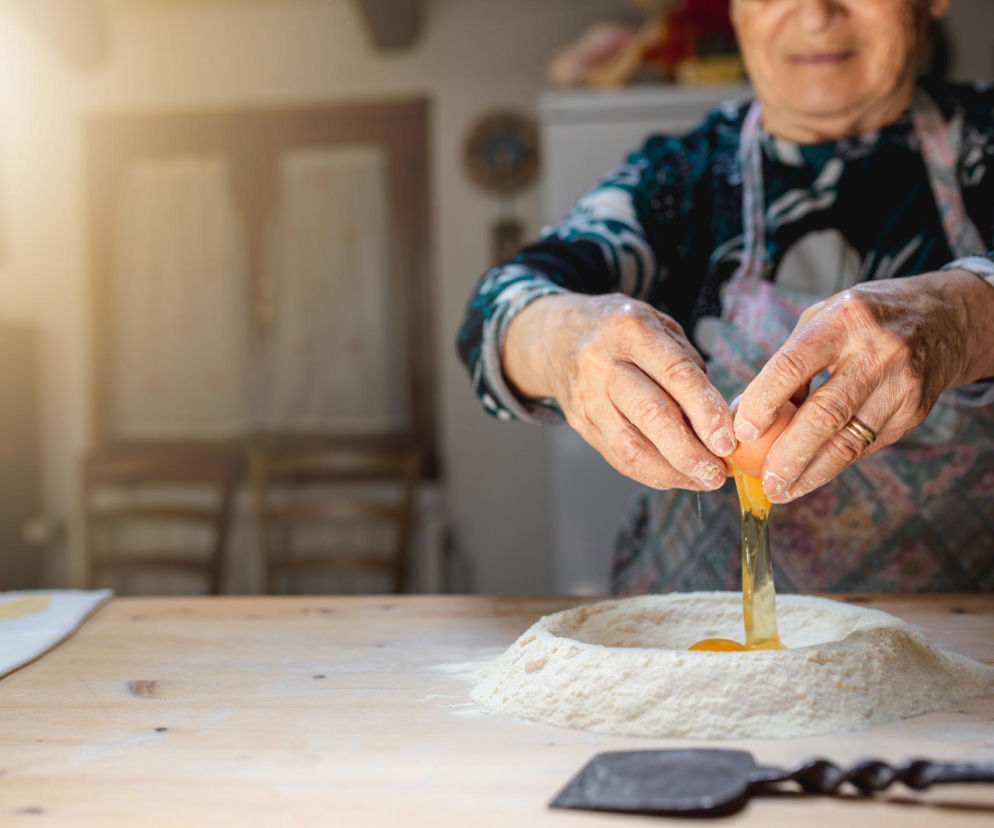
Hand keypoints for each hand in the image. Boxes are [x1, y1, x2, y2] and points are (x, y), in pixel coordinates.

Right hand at [503, 293, 734, 489]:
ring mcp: (587, 397)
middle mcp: (603, 363)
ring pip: (631, 446)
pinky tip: (677, 477)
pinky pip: (618, 457)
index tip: (729, 440)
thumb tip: (717, 420)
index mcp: (631, 330)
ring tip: (703, 481)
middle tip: (718, 472)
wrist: (555, 336)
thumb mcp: (657, 326)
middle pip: (651, 414)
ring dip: (672, 471)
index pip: (675, 374)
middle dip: (690, 451)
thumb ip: (687, 366)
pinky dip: (652, 473)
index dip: (706, 411)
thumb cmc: (620, 331)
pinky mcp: (580, 423)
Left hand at [733, 269, 993, 502]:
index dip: (763, 402)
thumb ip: (785, 364)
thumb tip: (744, 414)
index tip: (742, 431)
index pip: (792, 366)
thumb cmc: (864, 319)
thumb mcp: (822, 320)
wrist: (945, 318)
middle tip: (763, 480)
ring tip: (781, 490)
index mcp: (842, 321)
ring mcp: (900, 385)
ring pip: (849, 442)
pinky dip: (833, 463)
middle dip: (788, 454)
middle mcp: (876, 353)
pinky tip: (810, 474)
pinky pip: (865, 446)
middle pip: (824, 414)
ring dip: (810, 472)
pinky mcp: (913, 412)